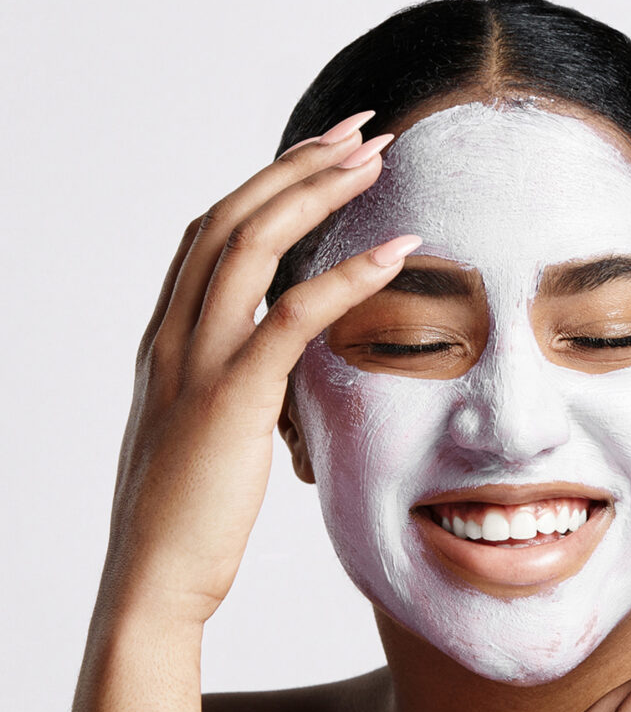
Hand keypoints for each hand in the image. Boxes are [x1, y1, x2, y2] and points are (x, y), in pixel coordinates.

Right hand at [99, 117, 417, 625]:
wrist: (154, 580)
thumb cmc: (187, 516)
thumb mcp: (208, 432)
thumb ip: (238, 384)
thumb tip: (284, 368)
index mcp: (167, 339)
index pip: (215, 233)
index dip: (269, 184)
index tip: (325, 156)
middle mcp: (172, 336)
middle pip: (231, 218)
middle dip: (296, 165)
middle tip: (359, 131)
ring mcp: (194, 364)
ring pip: (248, 247)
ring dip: (314, 193)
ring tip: (374, 159)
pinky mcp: (227, 402)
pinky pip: (288, 321)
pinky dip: (344, 280)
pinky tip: (395, 253)